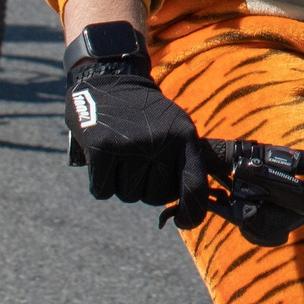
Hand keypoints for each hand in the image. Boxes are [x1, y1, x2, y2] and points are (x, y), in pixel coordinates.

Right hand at [65, 60, 208, 228]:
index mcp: (185, 137)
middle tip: (139, 162)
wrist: (110, 80)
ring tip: (122, 154)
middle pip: (157, 196)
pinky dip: (101, 181)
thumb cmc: (146, 114)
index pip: (194, 186)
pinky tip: (103, 159)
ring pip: (128, 196)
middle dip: (147, 187)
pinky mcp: (103, 149)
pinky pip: (103, 191)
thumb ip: (188, 160)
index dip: (193, 212)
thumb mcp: (178, 126)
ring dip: (121, 183)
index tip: (185, 222)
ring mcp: (132, 145)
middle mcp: (162, 141)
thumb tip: (202, 200)